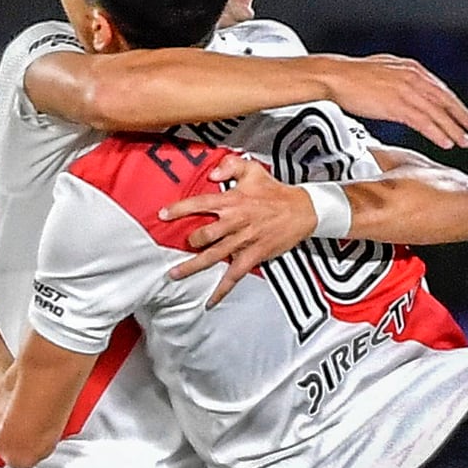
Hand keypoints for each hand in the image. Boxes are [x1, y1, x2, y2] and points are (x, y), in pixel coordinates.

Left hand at [162, 155, 317, 301]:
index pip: (200, 204)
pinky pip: (234, 275)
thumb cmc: (276, 192)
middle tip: (179, 245)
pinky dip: (222, 290)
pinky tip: (210, 301)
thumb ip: (231, 166)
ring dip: (192, 266)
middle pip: (205, 234)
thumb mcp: (254, 171)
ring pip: (214, 256)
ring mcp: (244, 240)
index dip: (180, 209)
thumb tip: (213, 172)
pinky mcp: (253, 255)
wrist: (304, 210)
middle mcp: (235, 221)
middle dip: (191, 241)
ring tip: (174, 274)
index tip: (163, 215)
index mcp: (233, 201)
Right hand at [318, 53, 467, 149]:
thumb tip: (402, 86)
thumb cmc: (352, 75)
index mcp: (412, 69)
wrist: (336, 76)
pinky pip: (424, 122)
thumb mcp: (383, 69)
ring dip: (453, 129)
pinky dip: (437, 133)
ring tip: (463, 141)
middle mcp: (414, 78)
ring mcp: (407, 92)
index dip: (453, 103)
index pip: (439, 88)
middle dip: (460, 116)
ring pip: (437, 113)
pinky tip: (444, 141)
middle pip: (444, 100)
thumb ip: (398, 77)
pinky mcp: (398, 106)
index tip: (462, 114)